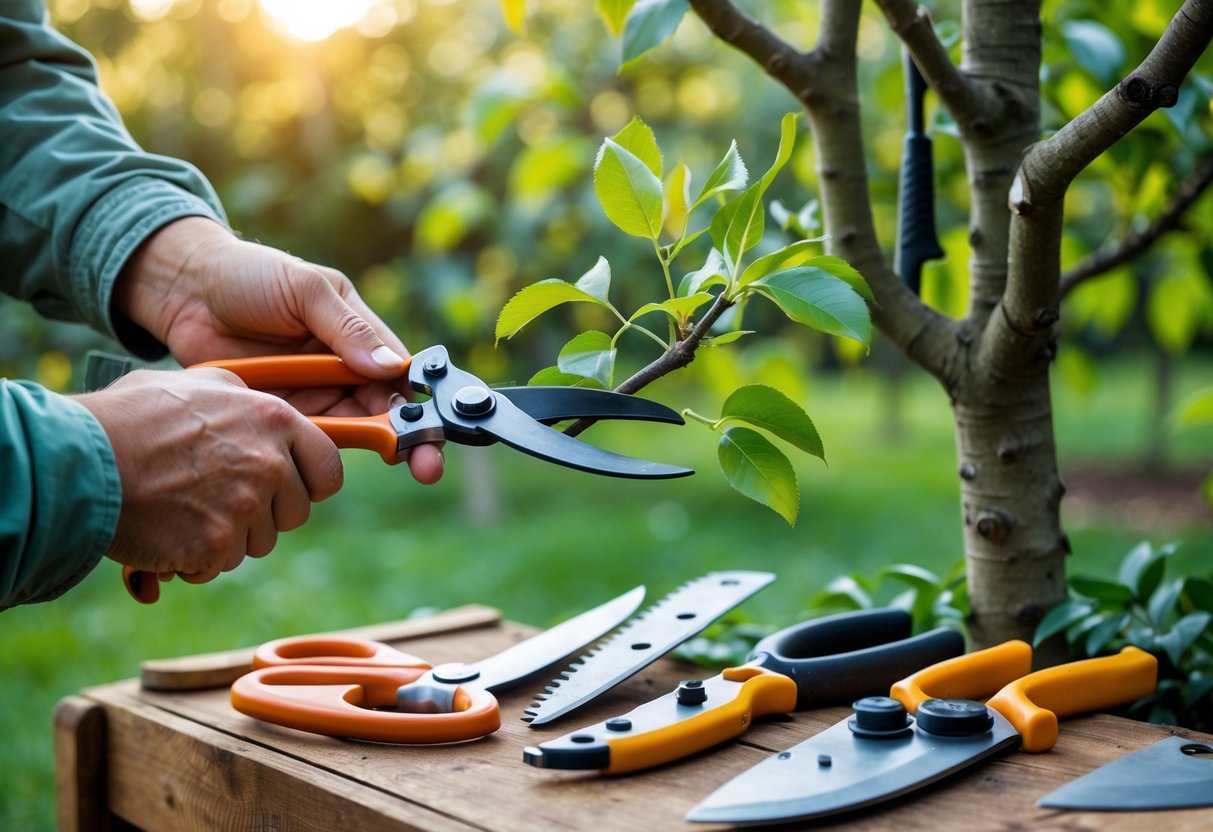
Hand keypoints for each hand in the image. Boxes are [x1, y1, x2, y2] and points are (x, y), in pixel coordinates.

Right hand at [77, 368, 341, 582]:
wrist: (80, 459)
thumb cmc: (132, 416)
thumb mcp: (198, 383)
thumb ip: (243, 399)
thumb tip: (264, 413)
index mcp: (274, 420)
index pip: (328, 470)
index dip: (309, 484)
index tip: (289, 489)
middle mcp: (269, 464)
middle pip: (294, 513)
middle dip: (264, 514)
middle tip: (220, 500)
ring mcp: (245, 507)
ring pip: (258, 543)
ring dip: (228, 537)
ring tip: (185, 511)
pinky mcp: (216, 545)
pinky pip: (221, 565)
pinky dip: (197, 560)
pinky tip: (170, 534)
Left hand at [113, 216, 442, 482]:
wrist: (183, 289)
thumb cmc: (249, 275)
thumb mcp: (305, 290)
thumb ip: (346, 329)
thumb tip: (392, 369)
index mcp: (360, 332)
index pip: (402, 373)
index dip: (424, 401)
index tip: (437, 426)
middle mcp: (343, 368)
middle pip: (386, 410)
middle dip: (411, 438)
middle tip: (426, 466)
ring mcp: (313, 393)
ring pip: (353, 430)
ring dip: (373, 449)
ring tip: (391, 463)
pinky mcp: (281, 414)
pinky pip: (308, 438)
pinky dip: (321, 451)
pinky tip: (330, 458)